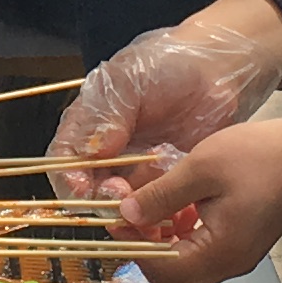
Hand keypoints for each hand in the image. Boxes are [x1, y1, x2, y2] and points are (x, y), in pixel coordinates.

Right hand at [52, 0, 281, 194]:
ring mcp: (139, 169)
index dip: (70, 180)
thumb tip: (93, 150)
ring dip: (133, 216)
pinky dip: (163, 217)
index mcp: (88, 127)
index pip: (64, 163)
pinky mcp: (169, 180)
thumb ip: (108, 116)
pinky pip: (160, 208)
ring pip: (125, 207)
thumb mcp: (128, 82)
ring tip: (150, 212)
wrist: (217, 68)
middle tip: (123, 195)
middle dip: (104, 200)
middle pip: (92, 192)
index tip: (85, 190)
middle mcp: (108, 154)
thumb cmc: (168, 64)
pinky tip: (175, 214)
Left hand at [106, 116, 281, 282]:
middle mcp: (228, 265)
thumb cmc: (258, 157)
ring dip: (161, 241)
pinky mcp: (241, 245)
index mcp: (218, 253)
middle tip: (131, 214)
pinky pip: (201, 252)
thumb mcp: (201, 169)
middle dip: (144, 247)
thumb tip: (124, 214)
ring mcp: (236, 258)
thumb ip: (160, 195)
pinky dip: (182, 235)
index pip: (160, 270)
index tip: (116, 217)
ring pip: (184, 265)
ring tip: (152, 204)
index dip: (132, 245)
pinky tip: (179, 204)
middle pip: (171, 277)